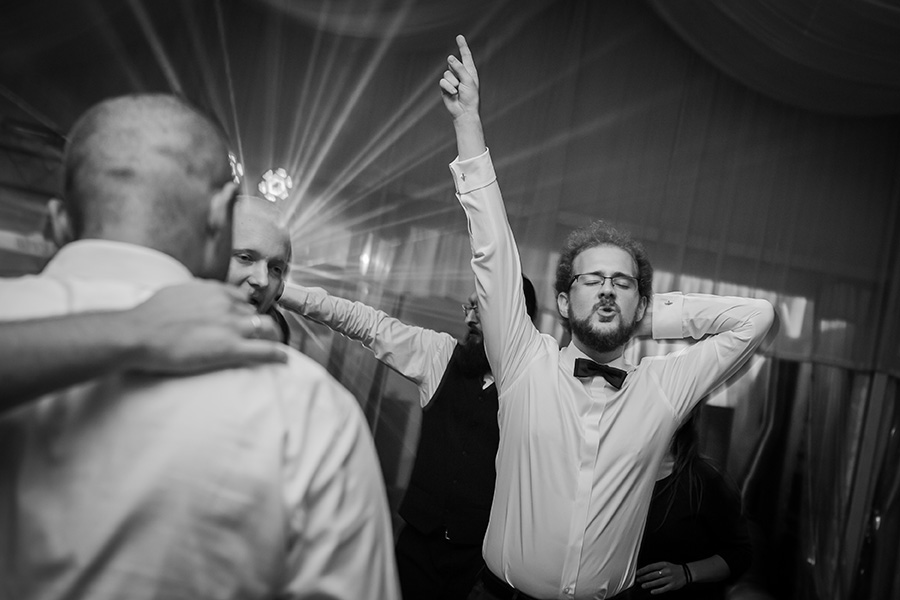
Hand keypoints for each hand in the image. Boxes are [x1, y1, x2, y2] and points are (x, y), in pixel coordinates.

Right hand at [129, 280, 287, 372]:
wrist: (138, 333)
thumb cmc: (150, 315)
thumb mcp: (177, 291)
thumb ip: (195, 293)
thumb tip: (199, 294)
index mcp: (214, 291)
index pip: (242, 299)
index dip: (245, 312)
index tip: (246, 320)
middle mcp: (227, 305)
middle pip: (255, 314)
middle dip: (259, 325)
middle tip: (261, 337)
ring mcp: (230, 326)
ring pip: (265, 329)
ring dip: (271, 338)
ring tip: (274, 347)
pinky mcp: (229, 348)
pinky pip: (263, 350)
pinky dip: (277, 354)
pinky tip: (283, 359)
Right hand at [440, 34, 479, 121]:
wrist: (464, 111)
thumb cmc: (470, 97)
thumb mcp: (468, 80)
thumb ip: (460, 68)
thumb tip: (450, 57)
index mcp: (470, 70)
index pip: (466, 55)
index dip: (462, 46)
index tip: (459, 36)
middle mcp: (460, 73)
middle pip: (453, 63)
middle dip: (456, 71)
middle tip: (461, 83)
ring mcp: (452, 80)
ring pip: (447, 73)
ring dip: (452, 82)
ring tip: (458, 91)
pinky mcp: (445, 86)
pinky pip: (442, 81)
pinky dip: (448, 87)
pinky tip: (453, 93)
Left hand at [635, 562, 686, 593]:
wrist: (685, 573)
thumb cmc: (673, 569)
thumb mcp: (665, 564)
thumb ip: (656, 567)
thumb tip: (645, 571)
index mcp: (663, 564)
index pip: (651, 567)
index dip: (643, 570)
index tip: (638, 573)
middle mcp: (666, 571)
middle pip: (653, 574)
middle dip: (644, 577)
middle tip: (638, 580)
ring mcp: (670, 578)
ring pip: (657, 582)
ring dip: (649, 584)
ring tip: (643, 585)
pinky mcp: (672, 585)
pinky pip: (663, 589)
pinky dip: (657, 590)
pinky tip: (652, 591)